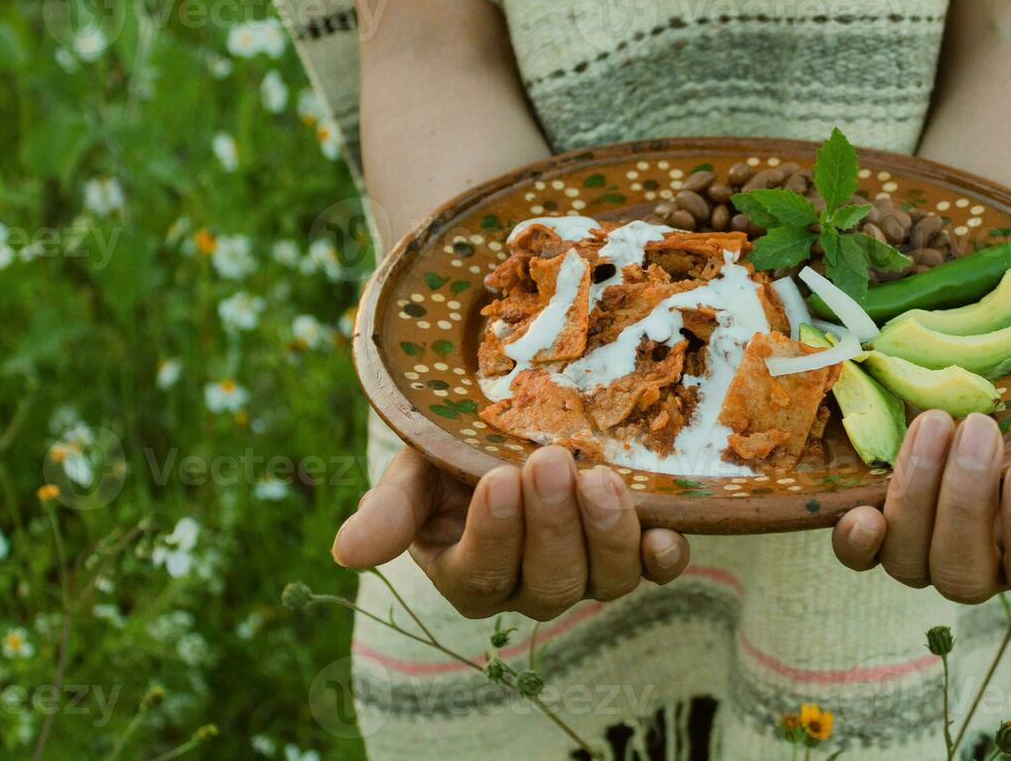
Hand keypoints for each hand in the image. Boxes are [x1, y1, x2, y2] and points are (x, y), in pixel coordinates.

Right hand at [332, 445, 689, 619]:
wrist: (511, 425)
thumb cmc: (453, 453)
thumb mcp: (415, 471)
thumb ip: (390, 510)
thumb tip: (345, 554)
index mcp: (470, 574)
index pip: (481, 576)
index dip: (494, 535)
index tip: (498, 479)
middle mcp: (531, 586)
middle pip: (548, 583)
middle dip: (552, 524)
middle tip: (552, 462)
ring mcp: (587, 572)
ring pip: (603, 581)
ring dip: (606, 533)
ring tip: (600, 477)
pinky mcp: (635, 553)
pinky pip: (654, 570)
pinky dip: (662, 556)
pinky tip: (665, 534)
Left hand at [831, 411, 1010, 602]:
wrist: (998, 414)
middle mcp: (978, 572)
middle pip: (963, 572)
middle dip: (965, 501)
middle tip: (975, 428)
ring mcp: (923, 557)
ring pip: (910, 562)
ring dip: (918, 492)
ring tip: (935, 424)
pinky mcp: (880, 534)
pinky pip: (861, 557)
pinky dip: (858, 542)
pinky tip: (862, 514)